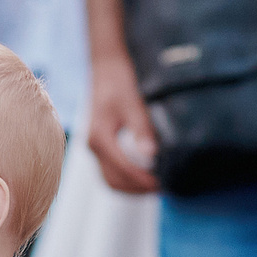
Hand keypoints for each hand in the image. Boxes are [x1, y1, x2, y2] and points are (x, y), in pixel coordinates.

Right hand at [87, 55, 158, 193]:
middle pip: (114, 181)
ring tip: (155, 185)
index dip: (143, 179)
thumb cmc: (119, 80)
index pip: (122, 168)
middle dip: (138, 188)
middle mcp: (93, 145)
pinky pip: (111, 170)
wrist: (106, 67)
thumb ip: (141, 129)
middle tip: (163, 187)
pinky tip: (144, 174)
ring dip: (132, 187)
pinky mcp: (100, 145)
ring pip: (111, 179)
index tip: (162, 183)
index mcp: (100, 136)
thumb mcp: (132, 102)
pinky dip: (127, 178)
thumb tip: (152, 155)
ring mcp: (95, 147)